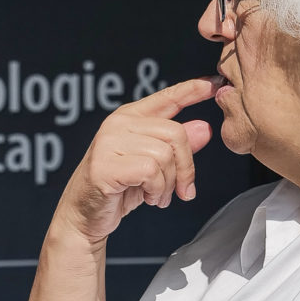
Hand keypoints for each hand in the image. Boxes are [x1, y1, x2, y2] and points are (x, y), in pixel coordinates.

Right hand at [53, 78, 220, 250]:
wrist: (84, 218)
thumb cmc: (118, 191)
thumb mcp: (154, 167)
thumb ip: (177, 148)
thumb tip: (205, 129)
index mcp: (130, 118)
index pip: (167, 97)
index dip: (192, 89)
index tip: (215, 83)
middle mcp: (118, 124)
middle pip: (175, 134)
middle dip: (185, 168)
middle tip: (181, 190)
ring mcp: (109, 142)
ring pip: (164, 155)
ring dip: (168, 184)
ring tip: (159, 197)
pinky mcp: (105, 165)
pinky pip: (150, 171)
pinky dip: (157, 190)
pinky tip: (149, 199)